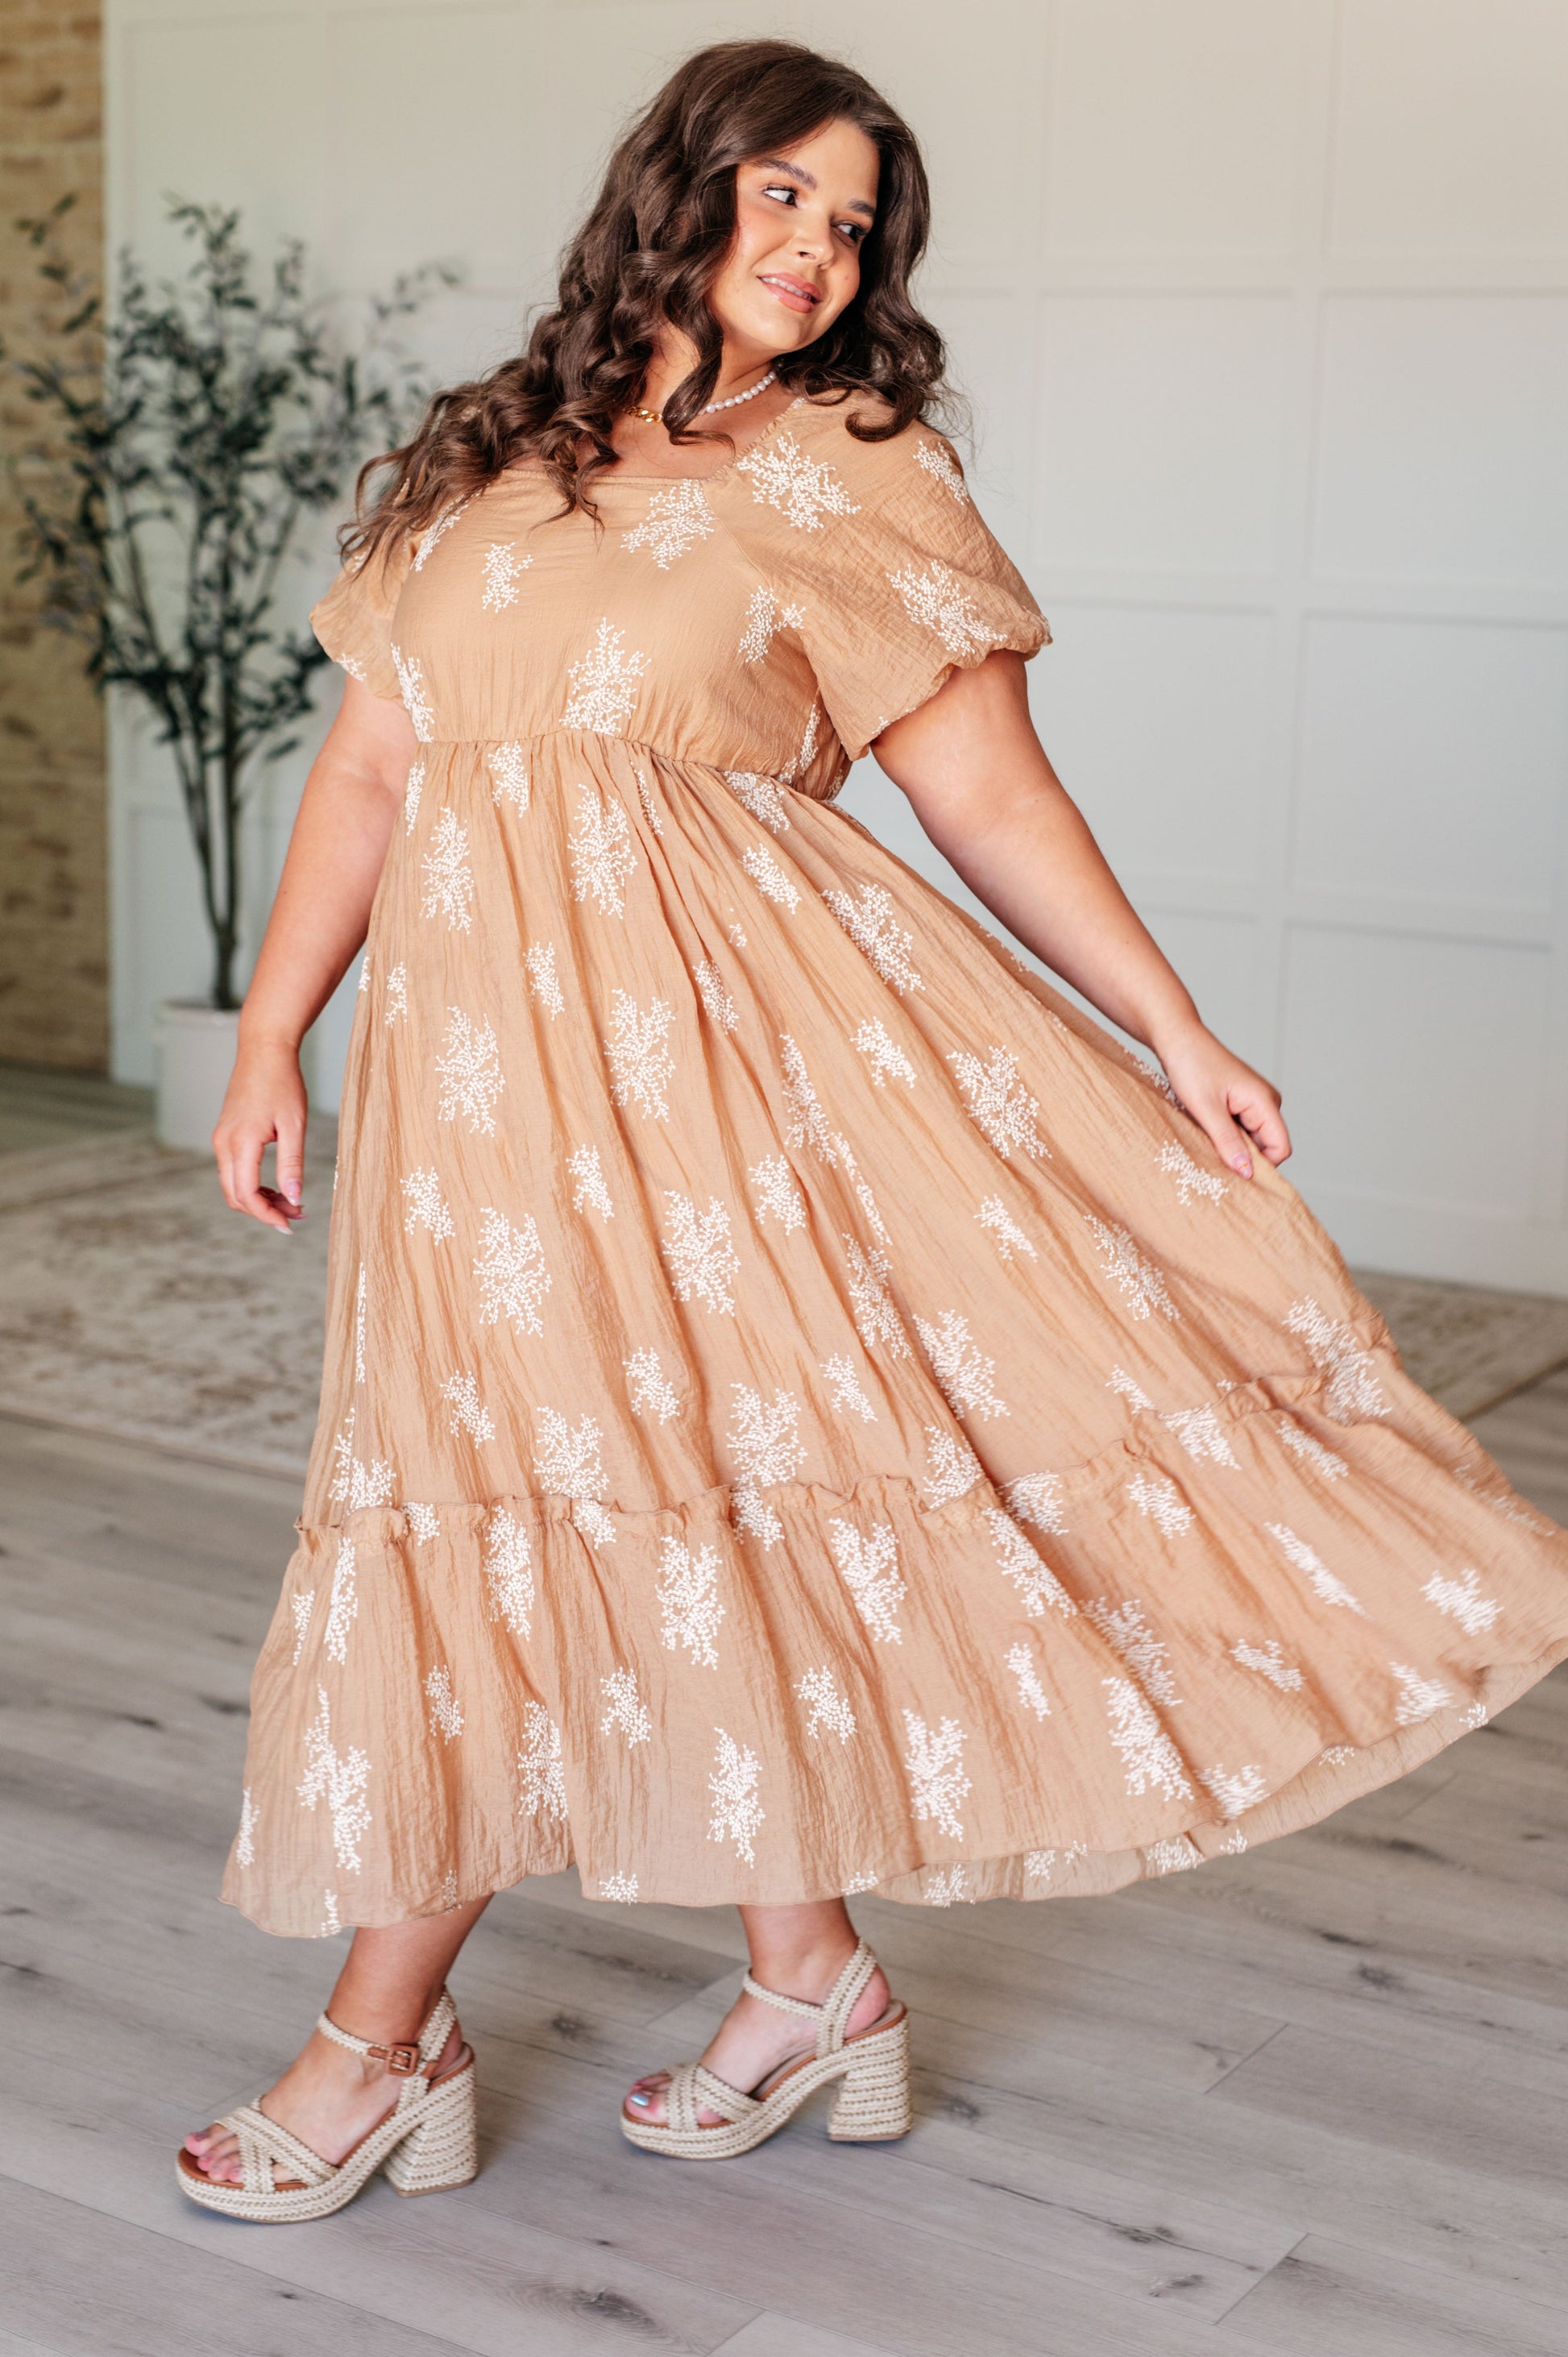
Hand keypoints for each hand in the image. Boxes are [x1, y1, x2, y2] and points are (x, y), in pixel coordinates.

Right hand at [213, 1037, 308, 1232]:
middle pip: (236, 1196)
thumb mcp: (294, 1125)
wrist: (263, 1050)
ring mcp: (221, 1139)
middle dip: (265, 1211)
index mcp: (241, 1143)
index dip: (268, 1215)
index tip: (291, 1224)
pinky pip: (234, 1170)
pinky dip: (252, 1184)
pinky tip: (278, 1185)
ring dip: (259, 1200)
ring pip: (233, 1185)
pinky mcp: (226, 1134)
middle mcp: (224, 1144)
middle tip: (296, 1216)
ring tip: (292, 1201)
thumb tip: (294, 1197)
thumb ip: (292, 1163)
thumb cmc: (282, 1083)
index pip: (247, 1194)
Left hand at [1153, 1025, 1289, 1179]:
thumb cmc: (1191, 1065)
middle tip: (1211, 1152)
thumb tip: (1247, 1173)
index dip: (1262, 1166)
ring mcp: (1254, 1102)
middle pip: (1266, 1146)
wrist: (1177, 1039)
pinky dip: (1224, 1135)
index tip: (1233, 1172)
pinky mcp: (1241, 1102)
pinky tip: (1205, 1128)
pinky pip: (1240, 1129)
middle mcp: (1266, 1102)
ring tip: (1205, 1134)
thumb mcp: (1206, 1109)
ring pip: (1251, 1139)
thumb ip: (1227, 1142)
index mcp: (1264, 1101)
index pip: (1281, 1148)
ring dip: (1231, 1145)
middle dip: (1243, 1156)